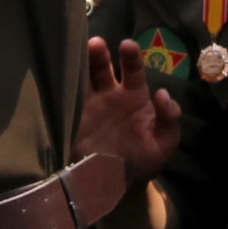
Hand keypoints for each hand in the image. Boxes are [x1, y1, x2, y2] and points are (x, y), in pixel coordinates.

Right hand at [76, 36, 182, 187]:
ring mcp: (89, 105)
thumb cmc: (144, 161)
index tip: (127, 44)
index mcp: (134, 96)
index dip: (131, 57)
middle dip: (100, 54)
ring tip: (73, 54)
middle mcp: (110, 95)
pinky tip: (58, 72)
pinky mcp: (72, 118)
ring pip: (82, 78)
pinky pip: (66, 97)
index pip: (133, 70)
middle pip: (103, 68)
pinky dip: (62, 84)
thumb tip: (163, 93)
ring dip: (79, 65)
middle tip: (97, 43)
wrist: (117, 185)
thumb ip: (169, 118)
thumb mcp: (165, 142)